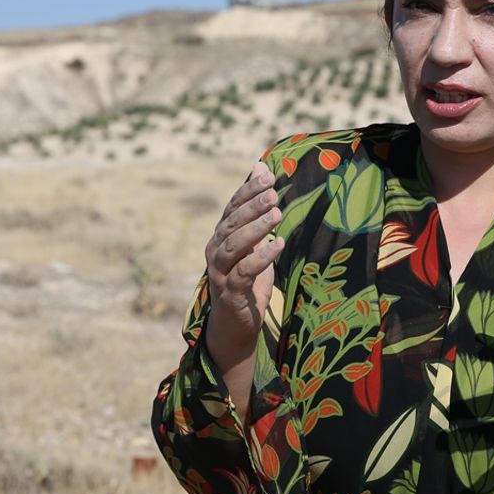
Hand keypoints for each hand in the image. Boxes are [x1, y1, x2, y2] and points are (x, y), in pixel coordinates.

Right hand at [204, 162, 285, 359]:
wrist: (235, 325)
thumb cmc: (247, 280)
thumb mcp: (255, 245)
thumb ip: (257, 212)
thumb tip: (261, 168)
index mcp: (221, 237)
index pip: (232, 208)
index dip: (247, 191)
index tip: (267, 175)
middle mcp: (215, 251)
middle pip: (232, 224)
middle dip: (252, 206)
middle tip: (273, 193)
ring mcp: (220, 272)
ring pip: (234, 245)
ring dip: (256, 228)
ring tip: (277, 214)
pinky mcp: (230, 292)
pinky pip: (244, 271)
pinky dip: (261, 257)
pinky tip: (278, 244)